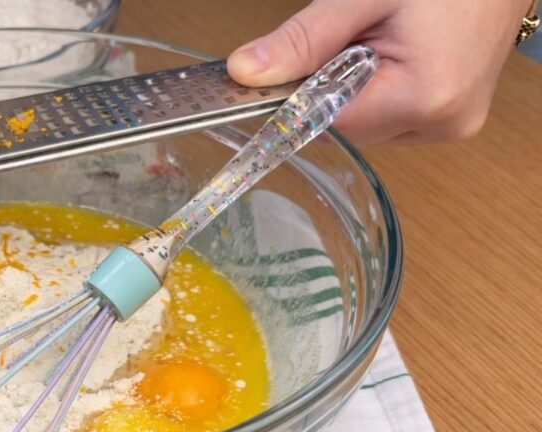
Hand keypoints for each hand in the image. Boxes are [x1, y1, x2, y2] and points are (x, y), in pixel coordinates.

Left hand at [227, 0, 529, 144]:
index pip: (328, 121)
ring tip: (376, 42)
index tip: (277, 76)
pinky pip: (390, 118)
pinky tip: (389, 58)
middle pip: (345, 128)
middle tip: (346, 37)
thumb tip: (246, 72)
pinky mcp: (452, 119)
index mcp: (425, 97)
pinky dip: (375, 92)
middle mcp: (442, 123)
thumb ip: (304, 39)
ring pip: (364, 125)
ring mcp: (450, 126)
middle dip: (328, 88)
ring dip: (352, 90)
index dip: (296, 98)